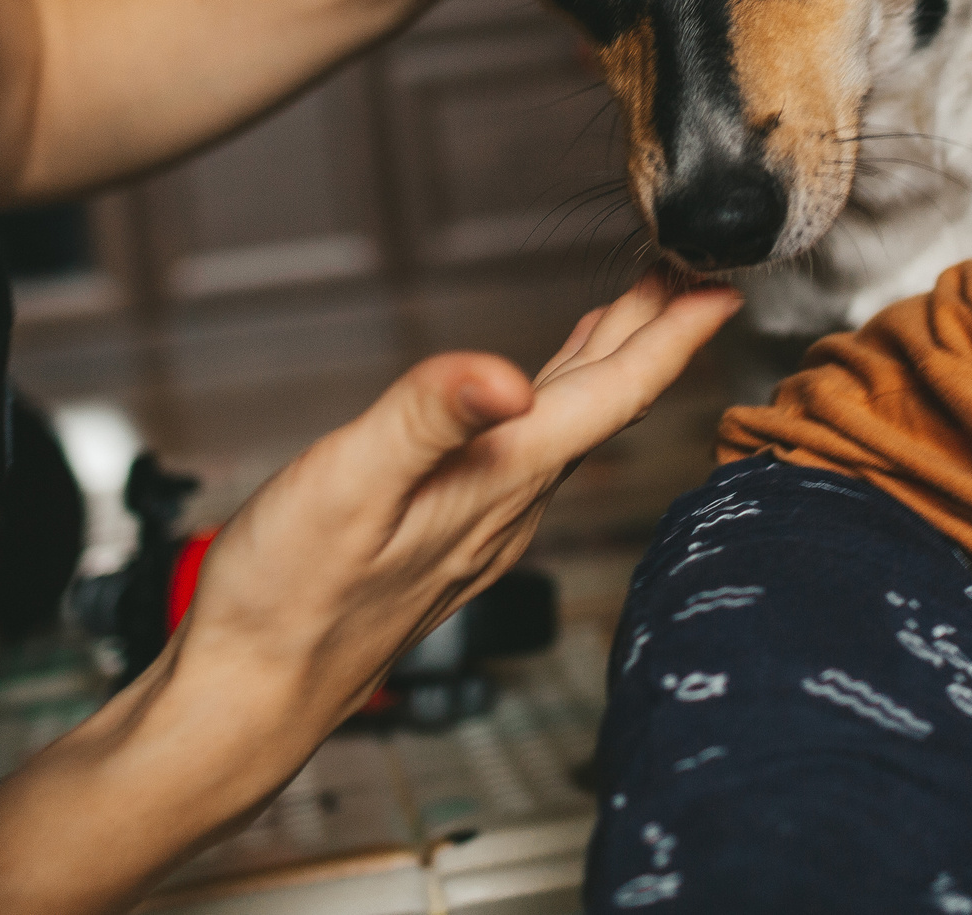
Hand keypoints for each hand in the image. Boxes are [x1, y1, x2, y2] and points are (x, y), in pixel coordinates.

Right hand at [175, 273, 739, 732]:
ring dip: (604, 368)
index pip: (610, 397)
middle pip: (601, 408)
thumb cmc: (285, 598)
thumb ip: (426, 419)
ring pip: (568, 432)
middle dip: (650, 335)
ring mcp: (481, 530)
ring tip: (629, 317)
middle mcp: (506, 509)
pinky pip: (529, 459)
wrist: (247, 698)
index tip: (724, 290)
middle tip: (691, 274)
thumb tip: (507, 374)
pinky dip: (551, 407)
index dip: (670, 337)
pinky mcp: (449, 542)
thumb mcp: (346, 484)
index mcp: (496, 481)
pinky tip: (535, 401)